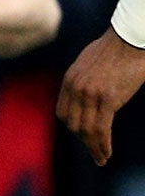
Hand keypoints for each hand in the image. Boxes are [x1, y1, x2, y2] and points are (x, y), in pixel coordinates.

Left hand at [58, 28, 144, 165]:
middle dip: (83, 139)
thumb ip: (84, 78)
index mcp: (70, 80)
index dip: (73, 126)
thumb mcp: (90, 62)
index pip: (63, 112)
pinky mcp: (108, 99)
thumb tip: (87, 90)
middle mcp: (75, 88)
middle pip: (73, 124)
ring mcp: (90, 94)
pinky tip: (106, 153)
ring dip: (93, 147)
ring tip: (101, 158)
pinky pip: (101, 129)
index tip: (83, 135)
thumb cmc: (117, 47)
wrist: (131, 37)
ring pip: (86, 130)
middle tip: (94, 150)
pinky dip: (102, 144)